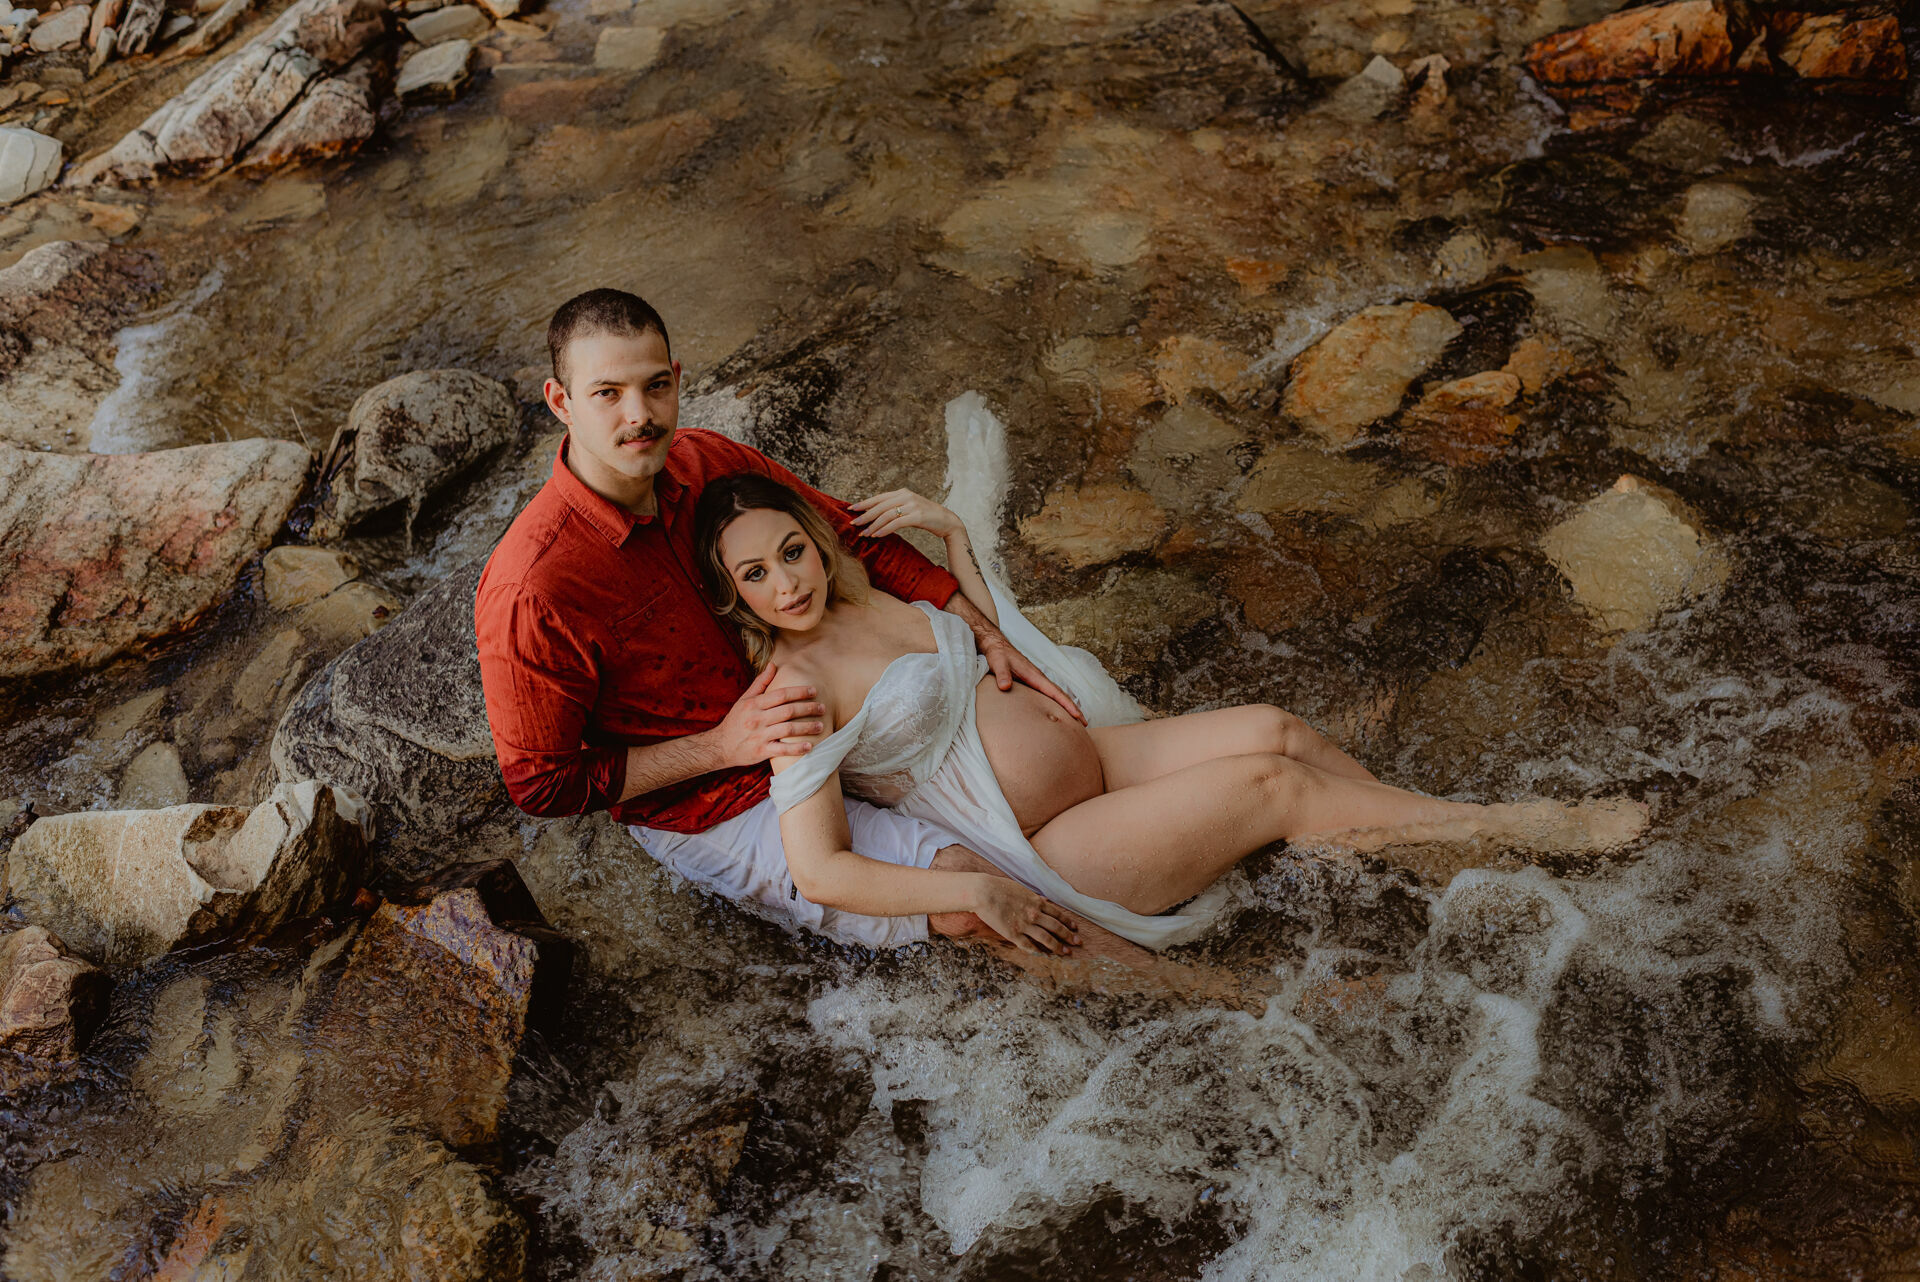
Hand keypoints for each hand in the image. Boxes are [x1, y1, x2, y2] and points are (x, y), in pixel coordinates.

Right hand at [703, 664, 825, 768]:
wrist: (720, 746)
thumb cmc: (736, 721)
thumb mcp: (745, 700)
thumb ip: (761, 683)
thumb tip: (774, 664)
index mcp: (754, 704)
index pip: (781, 695)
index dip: (799, 692)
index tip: (814, 691)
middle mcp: (757, 719)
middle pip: (788, 711)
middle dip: (808, 709)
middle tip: (823, 708)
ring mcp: (759, 736)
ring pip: (788, 730)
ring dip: (806, 728)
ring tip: (820, 726)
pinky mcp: (761, 751)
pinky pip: (782, 750)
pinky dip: (796, 749)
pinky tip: (809, 747)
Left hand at [850, 488, 960, 539]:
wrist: (947, 522)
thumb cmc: (926, 517)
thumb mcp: (909, 508)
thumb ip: (895, 508)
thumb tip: (875, 516)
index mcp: (903, 492)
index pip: (879, 498)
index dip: (864, 503)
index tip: (851, 509)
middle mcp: (906, 496)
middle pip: (880, 506)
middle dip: (865, 515)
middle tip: (853, 524)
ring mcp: (912, 505)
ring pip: (886, 515)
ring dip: (873, 525)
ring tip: (864, 534)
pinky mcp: (918, 516)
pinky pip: (896, 523)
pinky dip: (885, 530)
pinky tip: (877, 535)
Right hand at [969, 875, 1081, 955]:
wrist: (984, 892)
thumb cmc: (1000, 888)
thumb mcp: (1022, 889)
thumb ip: (1034, 897)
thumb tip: (1045, 899)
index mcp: (1037, 902)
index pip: (1058, 914)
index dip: (1068, 922)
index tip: (1075, 928)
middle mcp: (1034, 914)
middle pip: (1056, 927)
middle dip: (1068, 936)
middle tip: (1078, 943)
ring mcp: (1025, 925)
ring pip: (1046, 939)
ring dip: (1058, 947)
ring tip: (1066, 953)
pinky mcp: (1013, 934)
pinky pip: (1029, 946)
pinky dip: (1038, 952)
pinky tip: (1044, 956)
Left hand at [975, 622, 1084, 723]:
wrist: (996, 646)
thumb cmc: (998, 655)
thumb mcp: (998, 664)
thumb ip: (1002, 675)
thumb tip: (1005, 687)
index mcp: (1034, 676)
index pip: (1055, 692)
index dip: (1067, 704)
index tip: (1077, 715)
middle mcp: (1039, 678)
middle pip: (1060, 695)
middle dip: (1073, 708)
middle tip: (1085, 722)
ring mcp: (1036, 680)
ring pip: (1056, 695)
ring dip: (1067, 705)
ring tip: (1076, 719)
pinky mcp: (1032, 682)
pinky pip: (1048, 694)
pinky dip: (1057, 702)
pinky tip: (1057, 710)